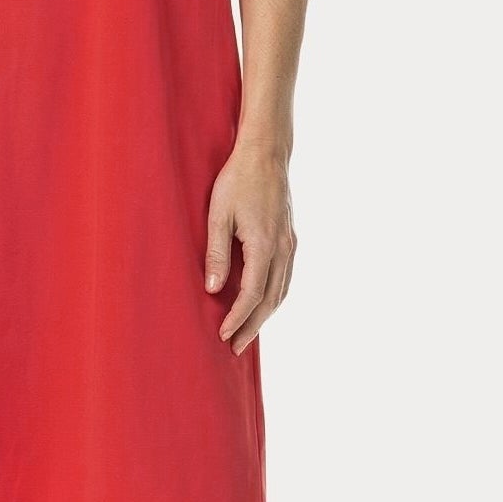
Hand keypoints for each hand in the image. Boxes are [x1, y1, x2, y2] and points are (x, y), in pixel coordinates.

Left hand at [204, 140, 294, 352]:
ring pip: (281, 291)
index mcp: (263, 244)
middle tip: (235, 347)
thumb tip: (212, 288)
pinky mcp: (290, 239)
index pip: (252, 293)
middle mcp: (282, 248)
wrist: (266, 154)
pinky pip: (285, 277)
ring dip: (265, 315)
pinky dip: (274, 297)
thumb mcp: (218, 215)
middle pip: (270, 299)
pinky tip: (262, 305)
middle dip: (252, 326)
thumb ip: (216, 253)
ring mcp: (290, 244)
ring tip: (247, 333)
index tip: (223, 334)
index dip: (238, 317)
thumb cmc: (237, 180)